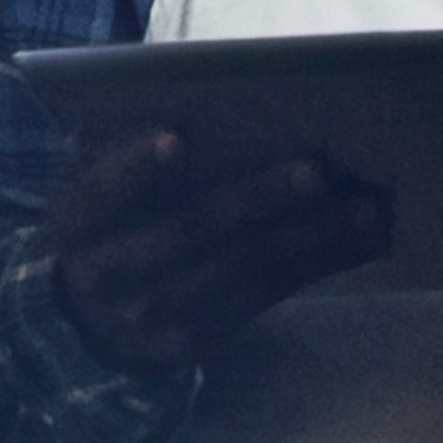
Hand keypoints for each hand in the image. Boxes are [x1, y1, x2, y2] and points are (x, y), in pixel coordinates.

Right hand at [47, 130, 389, 371]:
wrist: (86, 318)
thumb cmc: (106, 222)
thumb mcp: (93, 185)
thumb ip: (123, 149)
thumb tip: (195, 102)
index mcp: (76, 222)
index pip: (103, 191)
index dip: (136, 167)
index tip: (177, 140)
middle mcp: (109, 274)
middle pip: (189, 233)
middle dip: (255, 200)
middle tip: (315, 171)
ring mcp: (154, 316)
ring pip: (241, 270)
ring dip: (310, 238)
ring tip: (366, 207)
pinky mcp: (197, 341)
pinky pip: (266, 296)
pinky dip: (319, 263)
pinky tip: (361, 237)